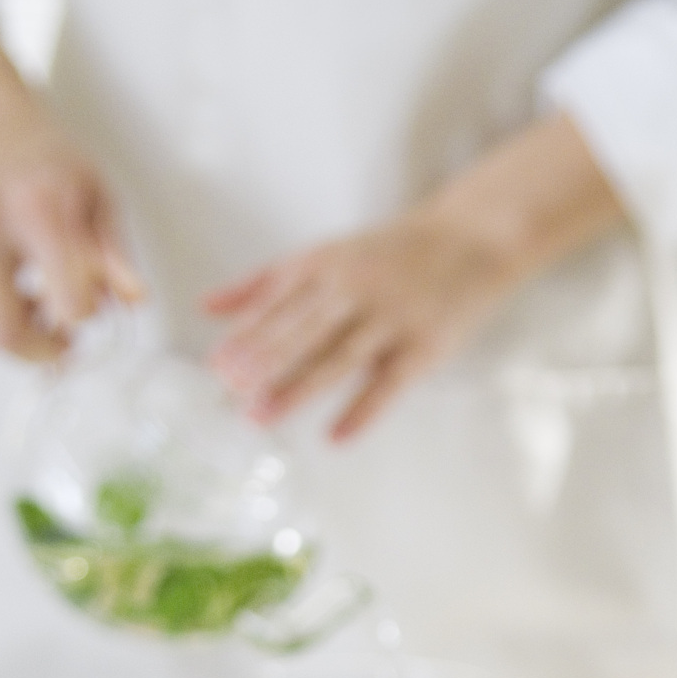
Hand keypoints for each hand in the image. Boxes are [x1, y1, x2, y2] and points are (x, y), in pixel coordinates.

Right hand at [0, 8, 142, 357]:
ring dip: (15, 335)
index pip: (67, 301)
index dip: (84, 316)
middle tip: (62, 339)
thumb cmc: (41, 157)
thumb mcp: (96, 193)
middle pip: (2, 331)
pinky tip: (9, 283)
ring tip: (36, 306)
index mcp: (35, 207)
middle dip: (40, 350)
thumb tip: (133, 300)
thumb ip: (114, 252)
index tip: (89, 309)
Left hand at [204, 112, 623, 438]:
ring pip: (338, 357)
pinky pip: (389, 383)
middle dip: (265, 359)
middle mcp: (355, 288)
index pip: (279, 302)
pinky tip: (335, 437)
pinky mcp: (424, 346)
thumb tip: (206, 308)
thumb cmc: (386, 254)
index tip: (216, 363)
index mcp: (325, 265)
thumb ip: (263, 282)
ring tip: (262, 416)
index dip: (247, 334)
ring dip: (298, 387)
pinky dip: (363, 410)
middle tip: (231, 389)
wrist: (469, 241)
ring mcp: (390, 318)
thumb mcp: (322, 255)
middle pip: (304, 329)